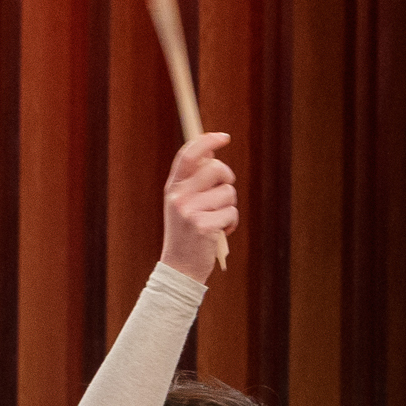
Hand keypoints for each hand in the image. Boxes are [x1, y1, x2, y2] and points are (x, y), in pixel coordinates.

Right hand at [160, 132, 237, 281]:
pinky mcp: (203, 226)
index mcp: (173, 187)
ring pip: (228, 193)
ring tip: (217, 220)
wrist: (180, 268)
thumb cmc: (187, 233)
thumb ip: (195, 181)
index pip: (188, 155)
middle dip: (227, 179)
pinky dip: (231, 223)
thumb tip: (212, 155)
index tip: (224, 137)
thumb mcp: (184, 204)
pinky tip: (220, 233)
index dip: (207, 142)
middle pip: (215, 169)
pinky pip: (231, 213)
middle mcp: (179, 196)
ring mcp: (190, 211)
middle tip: (224, 194)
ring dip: (229, 207)